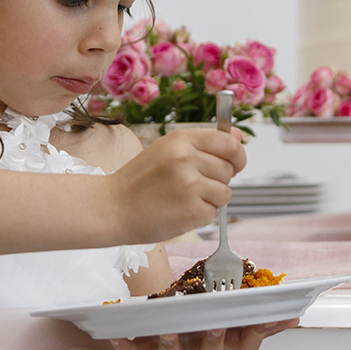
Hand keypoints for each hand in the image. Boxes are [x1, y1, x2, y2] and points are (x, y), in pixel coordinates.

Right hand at [109, 127, 246, 242]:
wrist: (112, 207)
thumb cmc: (139, 179)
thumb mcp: (167, 148)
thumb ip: (204, 142)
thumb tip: (238, 136)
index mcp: (181, 139)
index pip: (229, 143)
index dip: (238, 154)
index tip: (235, 162)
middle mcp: (187, 159)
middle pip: (229, 169)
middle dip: (218, 178)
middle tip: (193, 183)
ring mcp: (190, 186)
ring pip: (225, 192)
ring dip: (210, 198)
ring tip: (183, 197)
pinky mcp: (191, 211)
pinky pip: (214, 212)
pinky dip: (201, 214)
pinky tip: (179, 209)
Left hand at [109, 318, 298, 349]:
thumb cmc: (206, 340)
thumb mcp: (236, 331)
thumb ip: (262, 322)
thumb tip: (293, 313)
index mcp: (224, 343)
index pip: (246, 342)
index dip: (256, 332)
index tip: (263, 318)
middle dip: (215, 339)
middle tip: (215, 325)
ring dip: (171, 342)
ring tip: (168, 329)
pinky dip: (127, 346)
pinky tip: (117, 336)